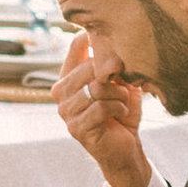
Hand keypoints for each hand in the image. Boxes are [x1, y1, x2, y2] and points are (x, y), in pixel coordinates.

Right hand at [52, 33, 152, 186]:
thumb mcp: (119, 83)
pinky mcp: (76, 128)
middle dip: (113, 75)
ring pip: (96, 89)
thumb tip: (110, 46)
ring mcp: (66, 111)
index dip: (92, 39)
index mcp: (69, 77)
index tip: (111, 40)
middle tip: (125, 86)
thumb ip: (112, 65)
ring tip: (123, 102)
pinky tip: (121, 113)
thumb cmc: (121, 112)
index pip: (75, 47)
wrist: (126, 147)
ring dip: (118, 95)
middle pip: (89, 67)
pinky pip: (100, 108)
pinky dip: (118, 108)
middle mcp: (60, 92)